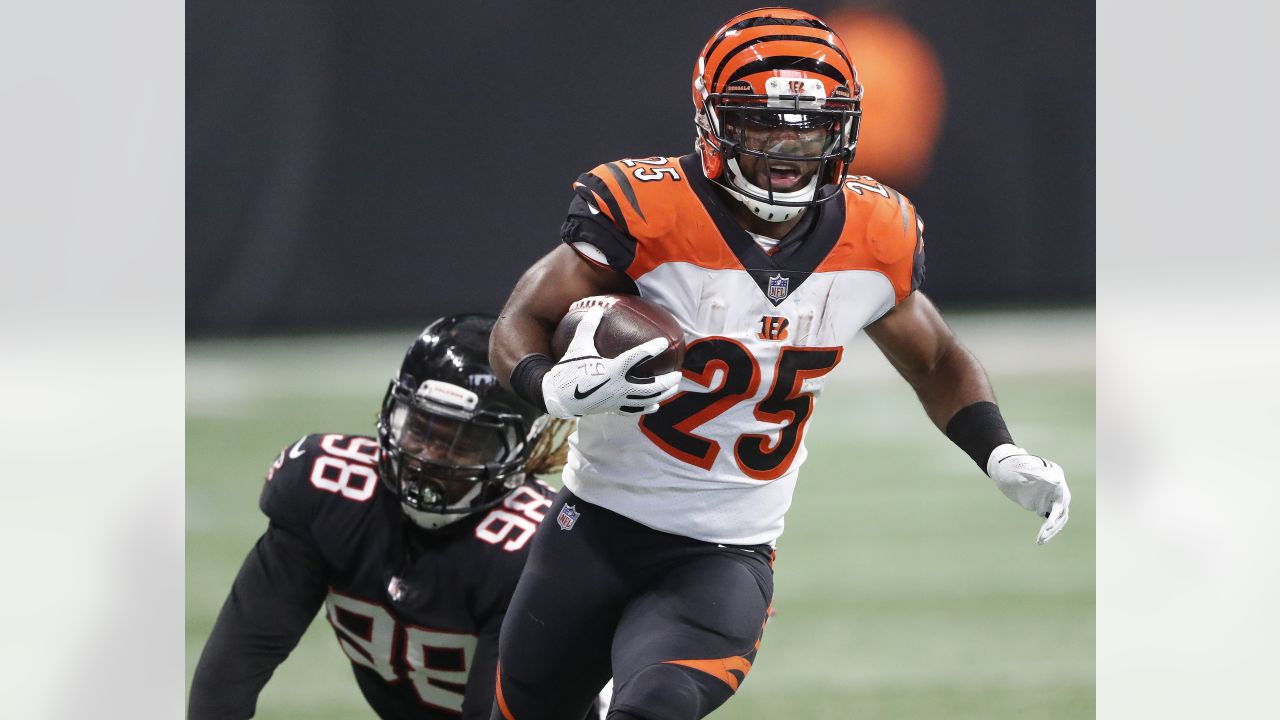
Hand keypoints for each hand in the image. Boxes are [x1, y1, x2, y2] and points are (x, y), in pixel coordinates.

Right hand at [541, 307, 682, 418]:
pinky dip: (646, 408)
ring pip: (646, 400)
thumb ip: (587, 327)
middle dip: (666, 381)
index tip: (664, 343)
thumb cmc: (568, 369)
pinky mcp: (613, 408)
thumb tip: (595, 308)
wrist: (558, 396)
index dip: (651, 349)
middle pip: (650, 387)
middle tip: (678, 374)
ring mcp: (617, 400)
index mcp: (612, 370)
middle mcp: (618, 387)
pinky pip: (634, 410)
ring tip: (673, 388)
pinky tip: (655, 405)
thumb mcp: (578, 346)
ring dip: (662, 395)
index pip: (637, 358)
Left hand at [987, 443, 1070, 543]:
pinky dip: (1046, 530)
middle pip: (1062, 512)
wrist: (1000, 467)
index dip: (1056, 514)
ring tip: (1040, 541)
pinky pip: (1049, 519)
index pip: (1062, 500)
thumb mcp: (1022, 469)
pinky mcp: (1043, 504)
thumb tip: (1056, 480)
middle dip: (1053, 526)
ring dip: (1050, 531)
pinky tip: (1040, 539)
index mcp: (1056, 477)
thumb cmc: (1011, 465)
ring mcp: (1050, 496)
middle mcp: (1056, 488)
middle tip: (1042, 537)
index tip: (1046, 525)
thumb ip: (1038, 474)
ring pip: (1057, 518)